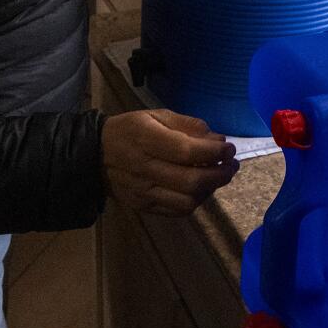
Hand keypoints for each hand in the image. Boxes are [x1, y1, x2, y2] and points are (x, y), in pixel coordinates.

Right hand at [103, 109, 237, 214]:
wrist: (96, 157)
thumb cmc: (130, 130)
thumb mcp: (156, 116)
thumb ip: (187, 125)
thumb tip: (217, 139)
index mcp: (146, 139)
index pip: (187, 151)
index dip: (215, 152)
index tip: (229, 148)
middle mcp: (144, 168)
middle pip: (191, 181)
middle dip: (220, 174)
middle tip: (231, 165)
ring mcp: (143, 192)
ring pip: (187, 201)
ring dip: (210, 190)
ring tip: (218, 177)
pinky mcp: (144, 206)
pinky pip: (177, 211)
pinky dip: (195, 201)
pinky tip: (201, 189)